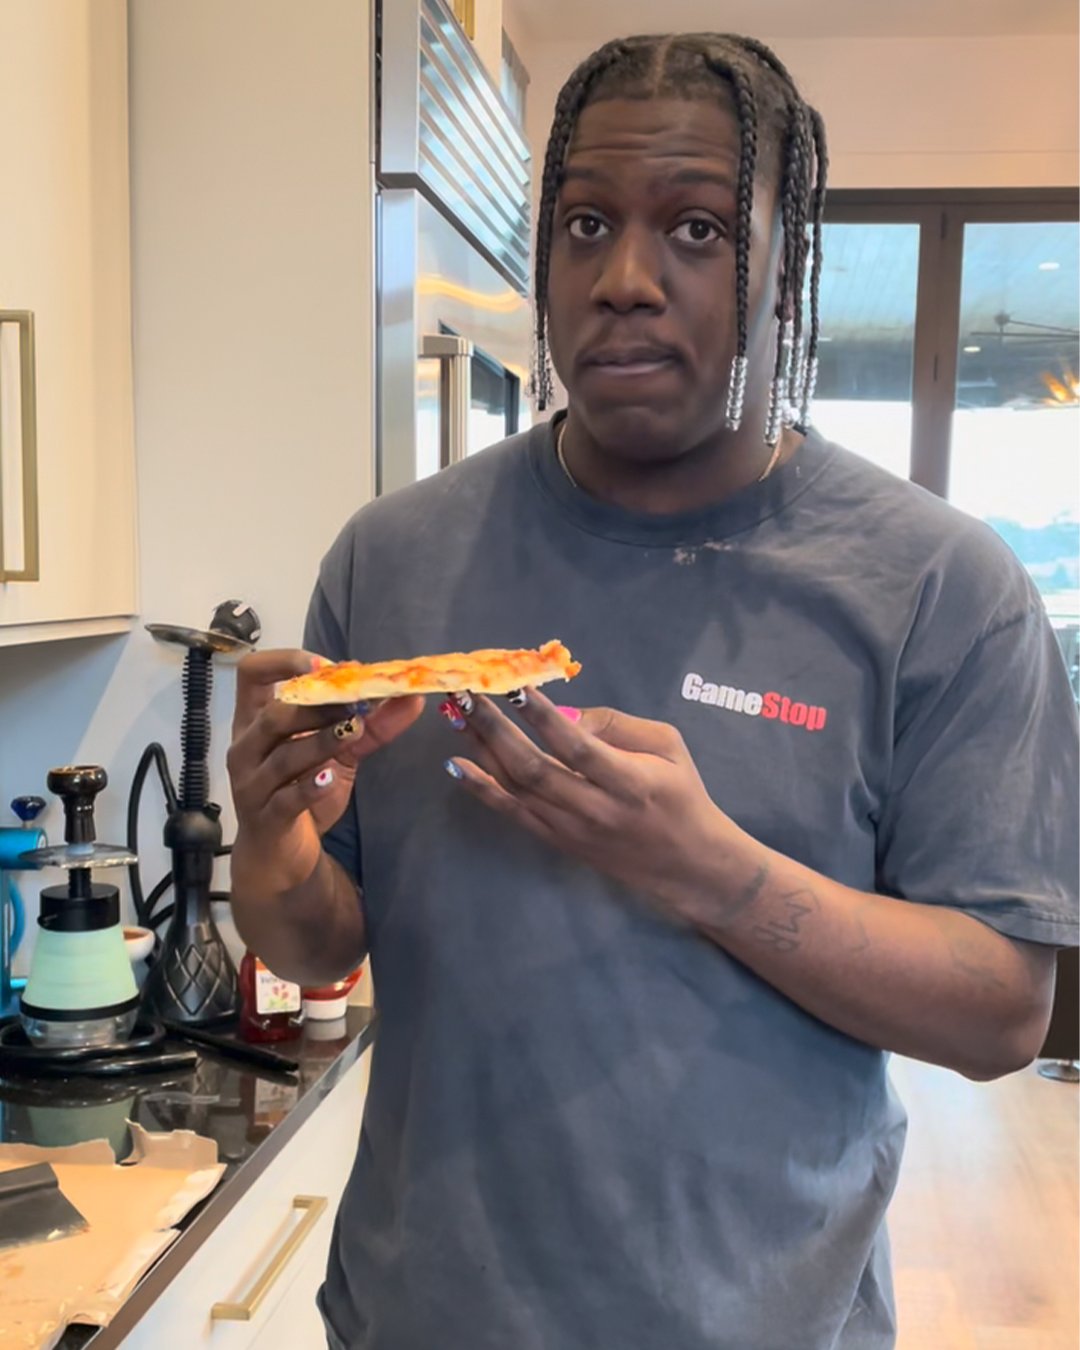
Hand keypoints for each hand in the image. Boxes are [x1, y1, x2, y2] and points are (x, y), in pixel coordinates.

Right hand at [227, 650, 422, 893]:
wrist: (281, 856)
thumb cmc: (301, 792)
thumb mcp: (339, 754)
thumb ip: (371, 726)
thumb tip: (411, 697)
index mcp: (255, 721)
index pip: (253, 673)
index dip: (286, 661)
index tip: (326, 665)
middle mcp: (246, 748)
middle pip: (273, 713)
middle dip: (316, 703)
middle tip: (355, 700)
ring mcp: (252, 784)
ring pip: (282, 754)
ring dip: (320, 739)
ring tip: (353, 730)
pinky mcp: (265, 818)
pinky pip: (286, 798)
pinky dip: (310, 786)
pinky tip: (331, 778)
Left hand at [443, 688, 741, 915]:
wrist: (684, 863)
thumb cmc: (680, 793)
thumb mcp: (667, 745)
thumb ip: (616, 724)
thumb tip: (562, 712)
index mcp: (630, 783)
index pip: (578, 748)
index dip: (543, 718)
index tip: (515, 686)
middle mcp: (595, 810)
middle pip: (534, 768)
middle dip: (495, 728)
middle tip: (467, 693)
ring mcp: (570, 830)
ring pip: (516, 788)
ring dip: (481, 749)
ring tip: (456, 714)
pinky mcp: (556, 841)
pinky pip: (512, 813)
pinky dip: (480, 789)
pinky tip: (455, 764)